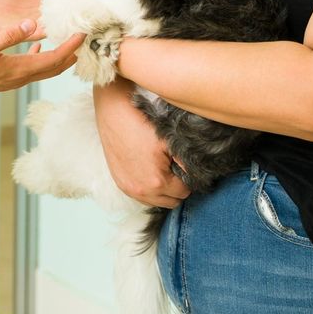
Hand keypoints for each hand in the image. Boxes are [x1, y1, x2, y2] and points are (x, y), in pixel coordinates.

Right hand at [0, 20, 81, 102]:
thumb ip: (8, 36)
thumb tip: (30, 25)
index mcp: (18, 69)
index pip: (54, 59)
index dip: (70, 47)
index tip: (83, 35)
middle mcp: (20, 78)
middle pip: (54, 68)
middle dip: (71, 54)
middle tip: (82, 39)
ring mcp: (13, 80)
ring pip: (44, 70)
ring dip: (58, 58)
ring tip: (67, 43)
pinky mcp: (6, 79)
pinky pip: (31, 69)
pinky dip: (40, 58)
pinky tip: (36, 48)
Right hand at [93, 77, 189, 208]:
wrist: (114, 111)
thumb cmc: (142, 123)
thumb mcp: (170, 140)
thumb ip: (187, 162)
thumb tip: (199, 174)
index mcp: (156, 182)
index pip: (184, 192)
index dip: (188, 179)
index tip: (183, 165)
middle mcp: (141, 191)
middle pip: (171, 202)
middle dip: (176, 187)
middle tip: (174, 167)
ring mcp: (128, 188)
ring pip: (156, 202)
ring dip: (162, 191)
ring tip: (162, 169)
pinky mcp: (119, 183)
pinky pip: (141, 197)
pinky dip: (148, 189)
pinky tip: (148, 171)